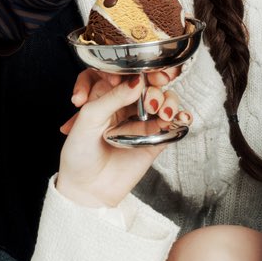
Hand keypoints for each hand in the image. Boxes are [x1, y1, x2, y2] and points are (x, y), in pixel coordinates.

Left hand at [55, 70, 189, 209]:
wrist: (87, 190)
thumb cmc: (79, 153)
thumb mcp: (89, 118)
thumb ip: (112, 97)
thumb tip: (137, 80)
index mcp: (107, 95)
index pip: (127, 72)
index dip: (139, 70)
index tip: (142, 76)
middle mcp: (127, 105)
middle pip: (151, 85)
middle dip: (155, 87)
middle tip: (150, 101)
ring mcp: (143, 122)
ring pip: (165, 101)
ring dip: (168, 101)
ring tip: (163, 113)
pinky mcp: (155, 140)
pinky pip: (173, 124)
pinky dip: (182, 117)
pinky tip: (182, 117)